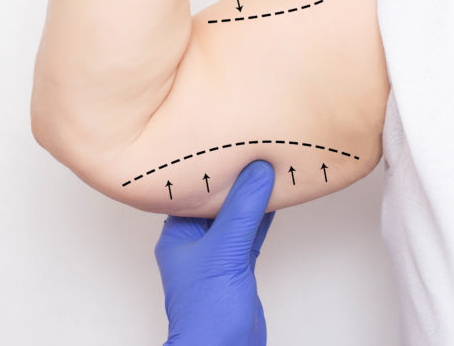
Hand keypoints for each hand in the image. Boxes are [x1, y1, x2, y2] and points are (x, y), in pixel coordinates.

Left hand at [154, 160, 275, 345]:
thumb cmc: (206, 311)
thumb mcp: (224, 252)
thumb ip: (241, 211)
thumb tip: (256, 171)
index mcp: (176, 233)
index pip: (193, 189)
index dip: (211, 165)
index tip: (228, 141)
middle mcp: (193, 240)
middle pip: (216, 199)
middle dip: (234, 176)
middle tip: (252, 146)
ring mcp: (216, 253)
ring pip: (236, 215)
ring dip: (252, 195)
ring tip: (269, 164)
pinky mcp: (236, 266)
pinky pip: (250, 232)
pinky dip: (263, 216)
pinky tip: (277, 198)